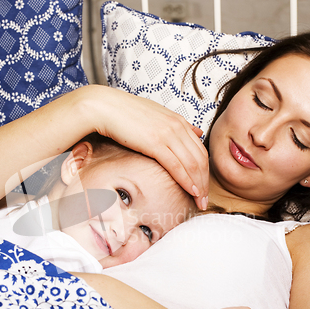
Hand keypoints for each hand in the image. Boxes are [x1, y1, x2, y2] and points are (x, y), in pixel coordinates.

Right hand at [78, 85, 208, 209]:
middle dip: (205, 182)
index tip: (204, 187)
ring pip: (192, 164)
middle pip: (201, 159)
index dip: (205, 171)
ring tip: (200, 202)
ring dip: (199, 186)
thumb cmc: (124, 114)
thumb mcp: (155, 116)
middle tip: (205, 200)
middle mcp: (177, 126)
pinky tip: (191, 191)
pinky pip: (177, 165)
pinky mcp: (156, 143)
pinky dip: (186, 181)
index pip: (200, 149)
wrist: (104, 107)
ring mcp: (168, 134)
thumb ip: (175, 126)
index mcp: (178, 121)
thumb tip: (197, 131)